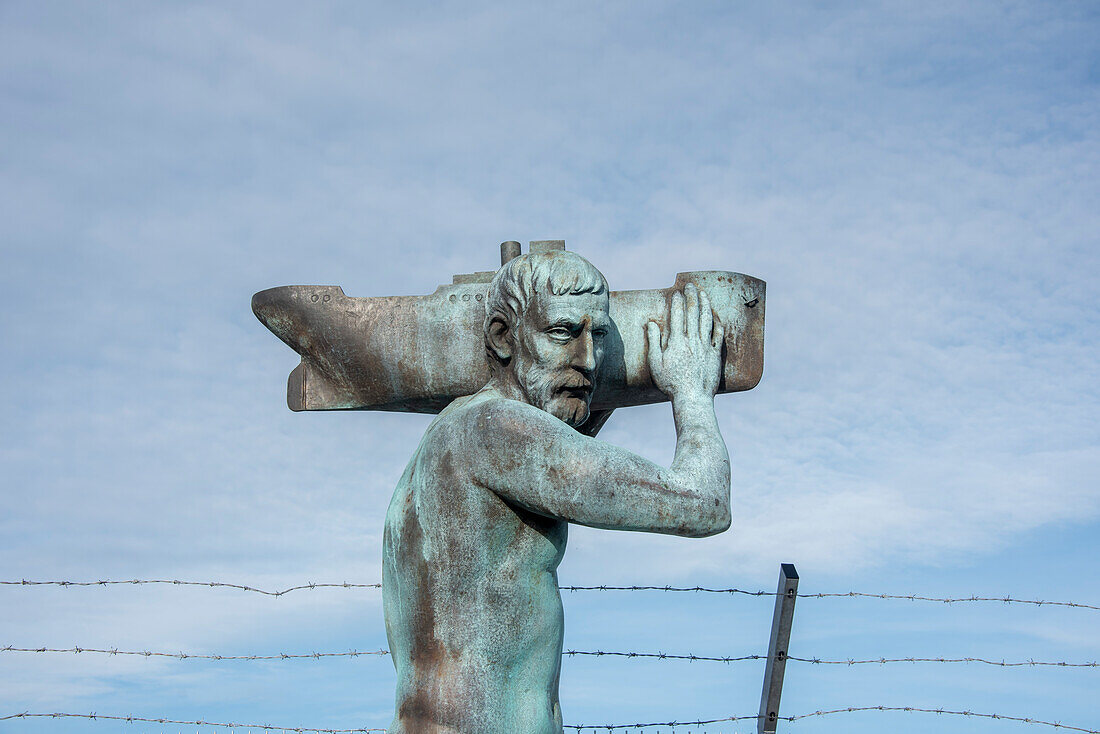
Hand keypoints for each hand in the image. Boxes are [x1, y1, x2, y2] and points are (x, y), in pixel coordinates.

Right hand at [645, 283, 723, 401]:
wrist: (692, 398)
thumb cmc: (671, 383)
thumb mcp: (655, 363)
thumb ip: (654, 341)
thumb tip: (651, 323)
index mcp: (677, 341)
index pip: (678, 315)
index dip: (678, 301)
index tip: (677, 292)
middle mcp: (692, 340)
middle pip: (693, 312)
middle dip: (692, 296)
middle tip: (690, 286)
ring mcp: (705, 346)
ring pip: (707, 319)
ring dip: (705, 304)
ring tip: (703, 294)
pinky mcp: (714, 354)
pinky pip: (718, 334)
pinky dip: (717, 322)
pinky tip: (715, 316)